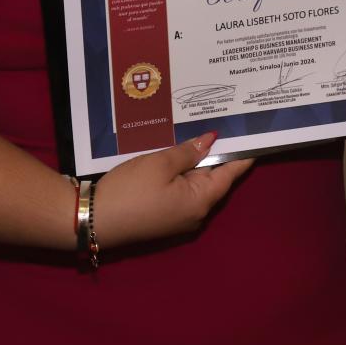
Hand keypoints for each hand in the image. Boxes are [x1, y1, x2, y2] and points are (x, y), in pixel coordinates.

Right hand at [93, 133, 253, 248]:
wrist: (91, 221)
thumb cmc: (129, 191)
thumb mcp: (160, 163)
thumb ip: (188, 152)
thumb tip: (211, 140)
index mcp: (201, 200)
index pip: (232, 172)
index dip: (242, 153)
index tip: (254, 135)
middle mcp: (196, 213)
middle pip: (214, 177)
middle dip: (217, 153)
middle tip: (224, 124)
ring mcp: (179, 217)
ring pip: (196, 183)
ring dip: (197, 162)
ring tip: (201, 133)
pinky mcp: (164, 217)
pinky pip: (181, 191)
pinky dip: (182, 173)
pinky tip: (177, 155)